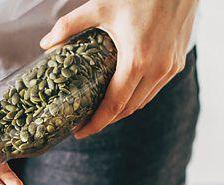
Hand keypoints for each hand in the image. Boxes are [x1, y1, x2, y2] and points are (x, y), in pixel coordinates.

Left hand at [40, 0, 196, 138]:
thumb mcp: (100, 6)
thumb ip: (69, 25)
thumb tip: (46, 44)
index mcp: (137, 60)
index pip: (114, 106)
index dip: (96, 123)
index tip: (80, 132)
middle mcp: (157, 70)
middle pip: (128, 109)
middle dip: (106, 120)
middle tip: (86, 121)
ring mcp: (170, 68)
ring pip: (144, 101)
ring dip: (123, 109)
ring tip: (102, 110)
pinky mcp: (177, 62)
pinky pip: (155, 89)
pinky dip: (139, 95)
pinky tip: (124, 91)